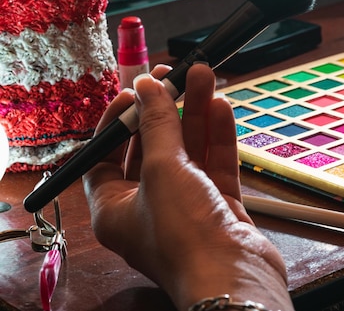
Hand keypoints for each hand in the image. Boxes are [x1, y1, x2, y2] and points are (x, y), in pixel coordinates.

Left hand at [82, 63, 292, 310]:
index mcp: (115, 208)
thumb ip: (157, 124)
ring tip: (204, 77)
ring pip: (189, 152)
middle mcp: (149, 207)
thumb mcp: (161, 170)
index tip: (134, 93)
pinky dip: (217, 136)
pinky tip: (221, 107)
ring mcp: (187, 206)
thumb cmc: (183, 233)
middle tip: (174, 76)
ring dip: (196, 114)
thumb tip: (146, 86)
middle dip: (165, 110)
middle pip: (153, 149)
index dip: (117, 123)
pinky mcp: (219, 206)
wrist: (233, 272)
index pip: (105, 158)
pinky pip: (215, 164)